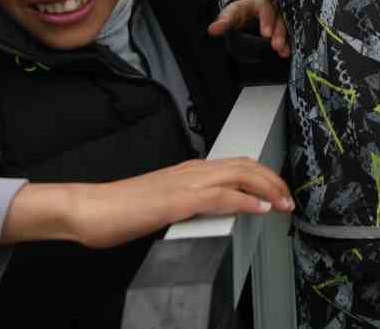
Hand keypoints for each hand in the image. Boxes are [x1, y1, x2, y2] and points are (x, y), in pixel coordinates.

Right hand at [3, 157, 293, 248]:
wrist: (89, 209)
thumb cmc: (120, 210)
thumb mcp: (164, 204)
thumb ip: (188, 204)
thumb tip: (208, 212)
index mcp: (190, 171)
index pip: (237, 166)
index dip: (264, 177)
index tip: (280, 193)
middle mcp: (192, 171)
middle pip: (246, 166)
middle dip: (274, 180)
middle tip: (290, 199)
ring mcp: (186, 183)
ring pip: (240, 175)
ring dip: (268, 188)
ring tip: (285, 203)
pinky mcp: (178, 200)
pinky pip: (221, 196)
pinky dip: (245, 200)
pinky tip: (260, 208)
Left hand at [208, 0, 289, 57]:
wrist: (247, 15)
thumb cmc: (240, 13)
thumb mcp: (230, 15)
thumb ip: (223, 22)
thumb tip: (213, 30)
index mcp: (258, 1)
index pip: (265, 6)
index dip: (267, 20)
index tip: (266, 34)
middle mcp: (272, 7)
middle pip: (279, 16)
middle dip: (278, 31)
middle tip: (276, 45)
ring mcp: (279, 16)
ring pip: (285, 24)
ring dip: (284, 38)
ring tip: (282, 50)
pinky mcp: (283, 26)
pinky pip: (289, 32)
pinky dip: (288, 42)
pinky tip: (286, 52)